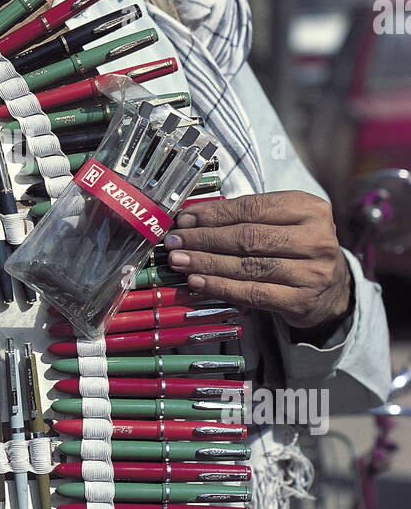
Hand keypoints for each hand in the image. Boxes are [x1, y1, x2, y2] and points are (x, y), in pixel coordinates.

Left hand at [165, 192, 352, 330]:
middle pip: (248, 237)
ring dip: (206, 263)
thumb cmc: (297, 246)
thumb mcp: (284, 221)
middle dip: (204, 239)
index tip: (185, 218)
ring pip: (247, 266)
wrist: (332, 287)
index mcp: (310, 208)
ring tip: (179, 260)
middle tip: (175, 240)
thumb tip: (193, 218)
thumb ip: (247, 216)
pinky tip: (198, 281)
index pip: (253, 208)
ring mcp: (312, 272)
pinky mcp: (301, 301)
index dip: (214, 213)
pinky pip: (252, 293)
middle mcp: (316, 239)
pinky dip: (220, 286)